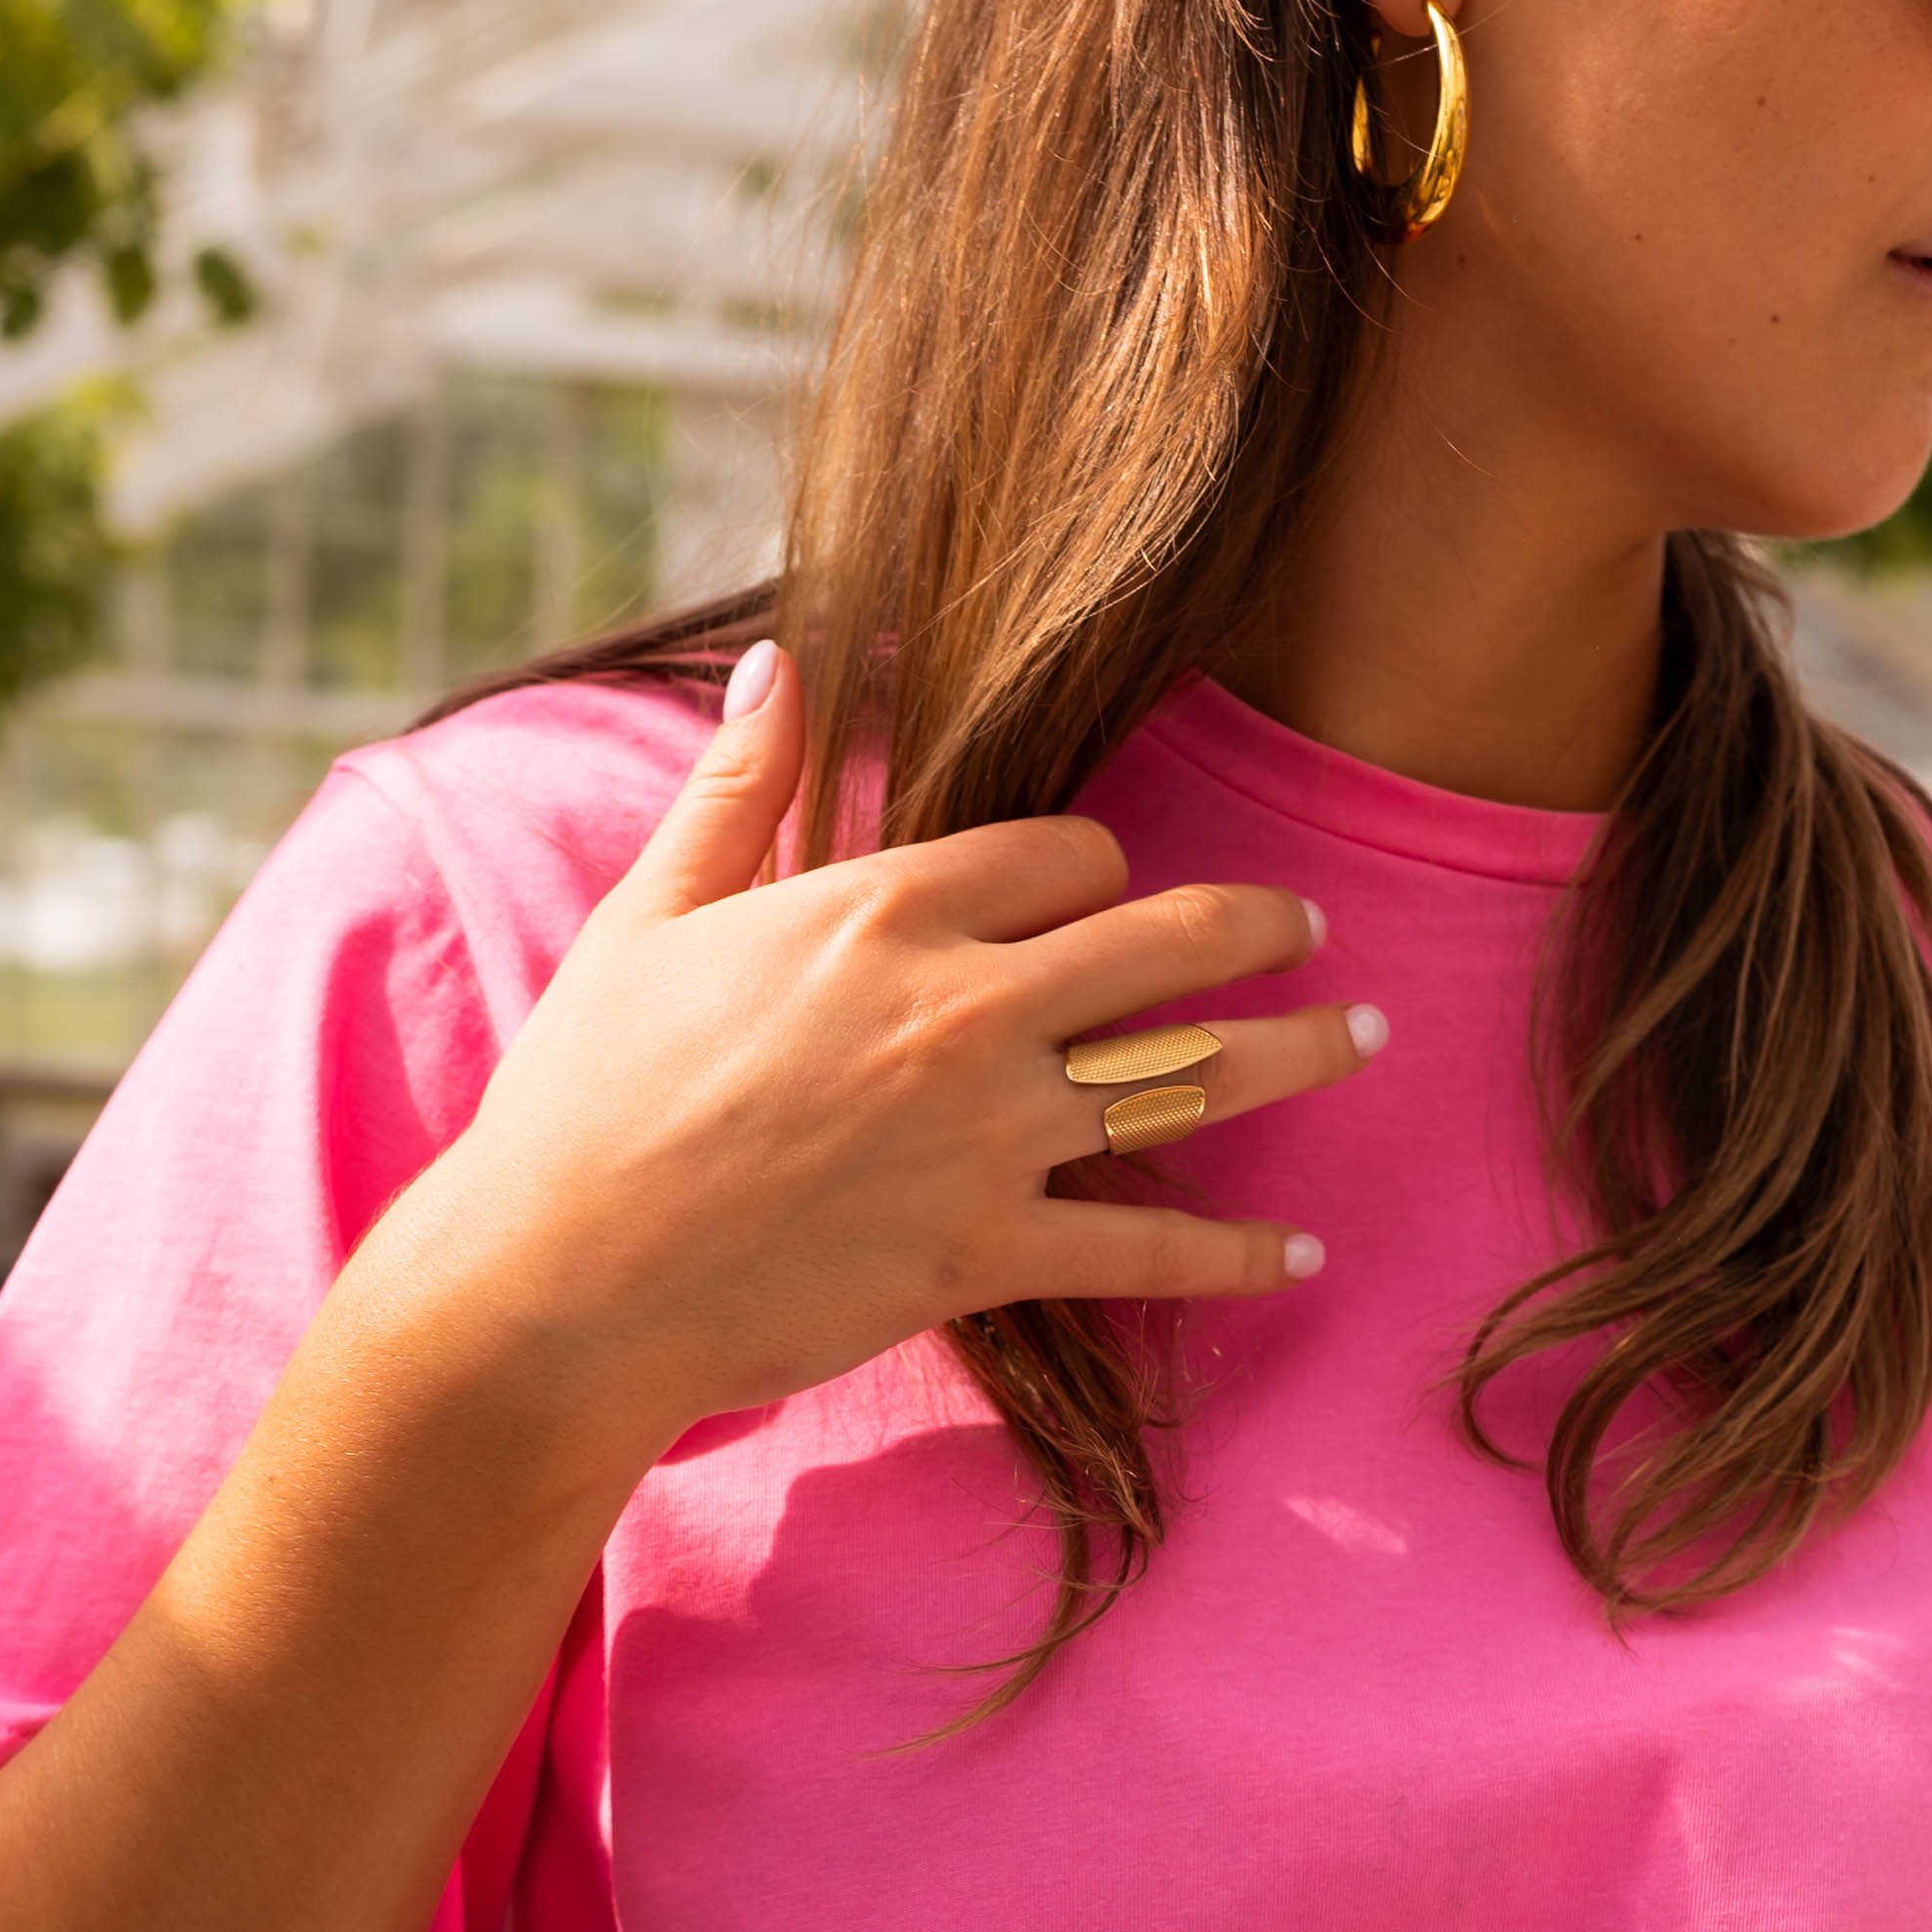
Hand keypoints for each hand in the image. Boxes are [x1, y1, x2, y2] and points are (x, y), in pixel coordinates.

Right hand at [399, 639, 1379, 1454]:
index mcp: (883, 907)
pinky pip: (1146, 1246)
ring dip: (1297, 1053)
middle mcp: (961, 1006)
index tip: (1116, 886)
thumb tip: (787, 655)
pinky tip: (1300, 1253)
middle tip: (1313, 929)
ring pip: (1190, 1075)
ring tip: (1367, 1037)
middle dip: (1258, 928)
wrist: (564, 1276)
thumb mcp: (652, 915)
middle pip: (1164, 943)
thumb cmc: (587, 1096)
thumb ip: (740, 787)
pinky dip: (1234, 1251)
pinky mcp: (986, 1251)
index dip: (1102, 869)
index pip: (1060, 856)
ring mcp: (988, 1133)